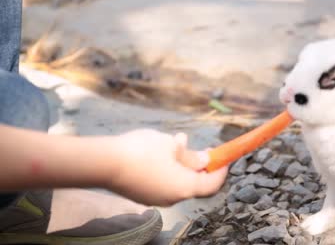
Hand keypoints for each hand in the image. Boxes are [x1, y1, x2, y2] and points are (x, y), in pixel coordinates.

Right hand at [108, 129, 227, 205]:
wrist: (104, 163)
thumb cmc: (142, 151)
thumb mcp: (172, 146)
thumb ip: (192, 156)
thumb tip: (205, 161)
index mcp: (185, 187)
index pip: (212, 184)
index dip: (221, 170)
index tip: (224, 157)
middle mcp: (173, 198)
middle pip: (194, 182)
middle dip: (199, 164)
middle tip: (201, 147)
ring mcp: (156, 199)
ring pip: (177, 180)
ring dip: (182, 163)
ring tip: (177, 141)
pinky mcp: (142, 194)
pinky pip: (162, 181)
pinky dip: (168, 168)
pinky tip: (160, 150)